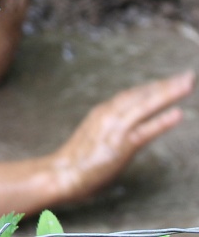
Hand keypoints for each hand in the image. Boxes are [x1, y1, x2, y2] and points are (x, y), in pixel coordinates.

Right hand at [52, 71, 193, 200]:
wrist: (62, 173)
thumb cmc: (77, 159)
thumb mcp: (94, 135)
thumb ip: (110, 127)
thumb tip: (125, 126)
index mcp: (103, 111)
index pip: (132, 94)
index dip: (152, 86)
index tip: (170, 80)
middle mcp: (109, 114)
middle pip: (141, 94)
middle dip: (165, 84)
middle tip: (187, 75)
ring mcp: (115, 129)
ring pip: (145, 106)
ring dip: (167, 93)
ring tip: (187, 84)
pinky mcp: (121, 146)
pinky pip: (145, 131)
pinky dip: (161, 121)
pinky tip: (177, 114)